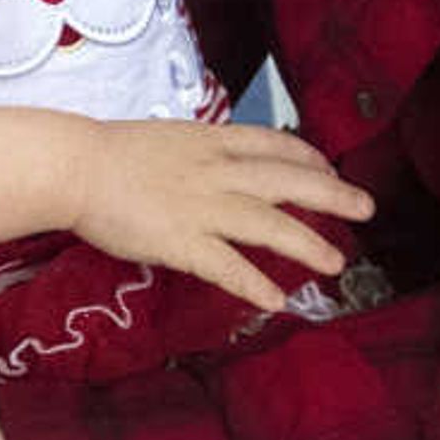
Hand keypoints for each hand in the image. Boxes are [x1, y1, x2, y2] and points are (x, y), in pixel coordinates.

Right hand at [67, 118, 372, 314]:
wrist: (74, 166)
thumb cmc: (108, 153)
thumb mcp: (166, 138)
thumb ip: (197, 154)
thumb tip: (215, 167)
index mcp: (212, 141)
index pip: (274, 144)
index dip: (308, 156)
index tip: (328, 167)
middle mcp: (218, 172)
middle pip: (289, 181)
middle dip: (333, 194)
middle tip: (366, 207)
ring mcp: (203, 207)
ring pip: (270, 224)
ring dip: (308, 243)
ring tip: (335, 263)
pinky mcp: (183, 241)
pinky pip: (228, 266)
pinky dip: (254, 284)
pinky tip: (277, 300)